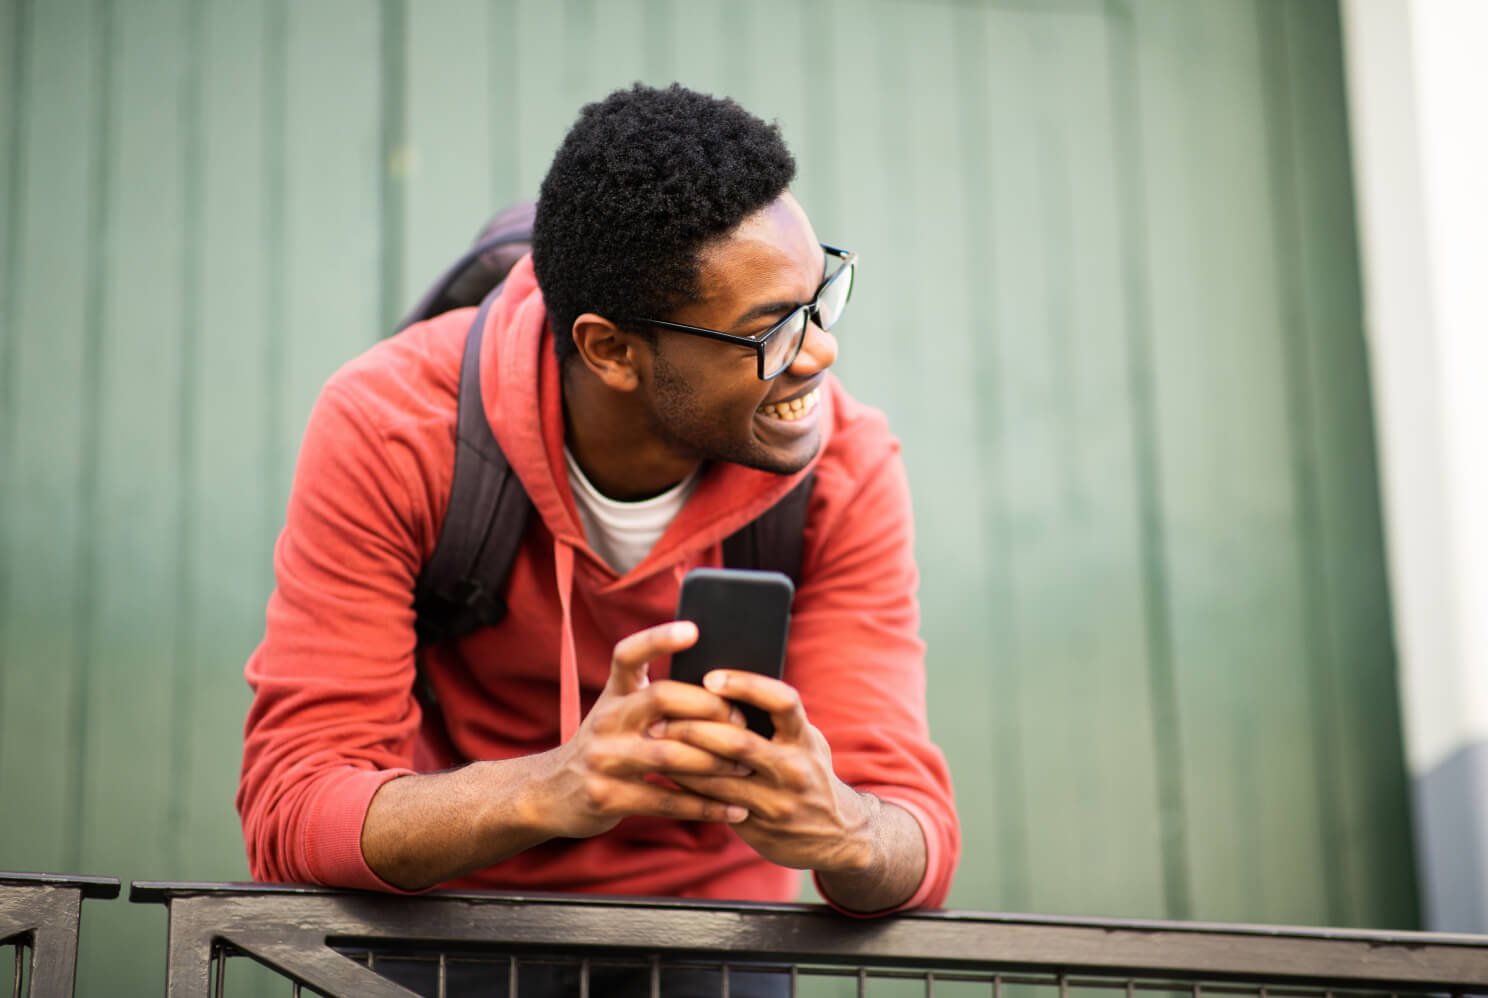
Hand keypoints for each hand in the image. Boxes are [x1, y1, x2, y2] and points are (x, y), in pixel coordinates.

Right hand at [539, 622, 751, 839]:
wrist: (550, 792)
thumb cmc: (607, 746)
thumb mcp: (619, 713)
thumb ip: (655, 700)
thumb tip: (723, 690)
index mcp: (613, 694)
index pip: (629, 654)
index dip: (658, 639)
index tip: (693, 630)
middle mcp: (606, 720)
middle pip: (661, 698)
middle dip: (710, 709)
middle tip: (743, 723)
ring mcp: (603, 758)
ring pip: (669, 755)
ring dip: (716, 764)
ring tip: (748, 769)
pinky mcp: (605, 796)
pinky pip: (665, 800)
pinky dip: (704, 807)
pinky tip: (734, 810)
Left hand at [653, 670, 874, 875]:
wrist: (839, 836)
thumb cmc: (810, 771)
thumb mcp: (807, 742)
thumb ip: (775, 721)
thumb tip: (724, 688)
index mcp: (805, 739)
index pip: (781, 702)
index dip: (746, 685)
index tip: (710, 678)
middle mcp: (793, 769)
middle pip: (738, 743)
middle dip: (694, 727)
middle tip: (659, 715)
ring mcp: (775, 802)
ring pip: (717, 777)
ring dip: (680, 758)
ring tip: (653, 740)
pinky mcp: (757, 826)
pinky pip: (714, 803)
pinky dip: (687, 786)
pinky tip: (665, 771)